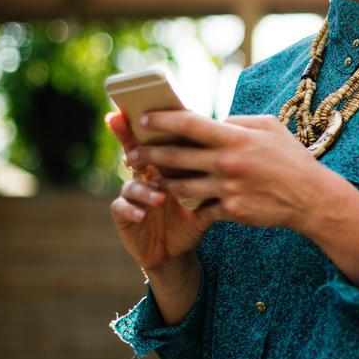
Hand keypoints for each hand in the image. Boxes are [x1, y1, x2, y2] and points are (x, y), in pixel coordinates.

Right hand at [106, 112, 219, 270]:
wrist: (177, 250)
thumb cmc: (193, 217)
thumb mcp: (207, 195)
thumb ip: (216, 173)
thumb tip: (236, 148)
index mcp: (165, 164)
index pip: (157, 139)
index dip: (149, 124)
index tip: (144, 109)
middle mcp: (145, 174)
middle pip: (134, 150)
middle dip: (128, 139)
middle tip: (136, 138)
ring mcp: (132, 193)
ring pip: (132, 182)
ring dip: (144, 188)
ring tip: (159, 197)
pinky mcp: (124, 214)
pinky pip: (121, 207)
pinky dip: (131, 209)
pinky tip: (141, 214)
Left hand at [133, 110, 358, 287]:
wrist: (311, 197)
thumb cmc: (291, 158)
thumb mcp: (270, 127)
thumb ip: (239, 122)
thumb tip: (216, 121)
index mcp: (235, 138)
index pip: (189, 124)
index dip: (162, 119)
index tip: (144, 119)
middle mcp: (227, 162)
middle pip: (175, 156)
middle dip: (148, 153)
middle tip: (131, 152)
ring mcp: (228, 189)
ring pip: (181, 186)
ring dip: (161, 182)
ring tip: (149, 178)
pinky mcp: (231, 211)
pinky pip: (201, 208)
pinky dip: (191, 204)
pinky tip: (182, 202)